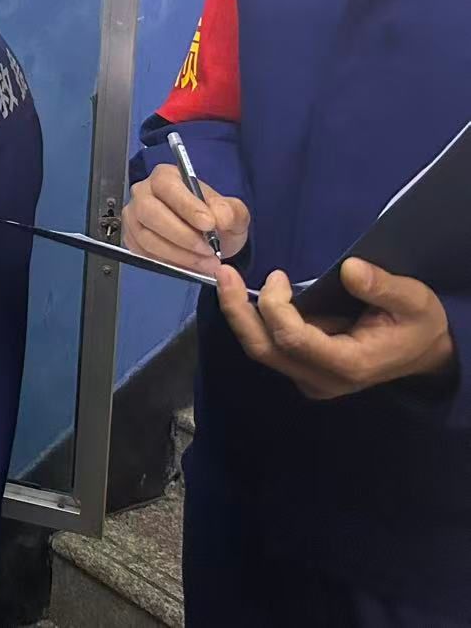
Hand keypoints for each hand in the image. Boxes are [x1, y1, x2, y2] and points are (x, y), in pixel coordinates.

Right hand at [123, 163, 249, 276]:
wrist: (207, 240)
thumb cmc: (214, 219)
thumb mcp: (232, 212)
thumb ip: (230, 211)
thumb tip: (219, 217)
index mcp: (165, 177)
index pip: (168, 186)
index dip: (187, 206)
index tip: (209, 224)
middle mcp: (143, 194)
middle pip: (150, 212)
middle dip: (182, 235)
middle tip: (208, 249)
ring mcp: (134, 218)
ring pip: (147, 237)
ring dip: (179, 254)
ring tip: (206, 262)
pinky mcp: (132, 240)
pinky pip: (145, 254)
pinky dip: (171, 263)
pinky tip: (192, 266)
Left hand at [216, 259, 455, 399]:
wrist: (423, 354)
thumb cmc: (417, 325)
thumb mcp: (414, 301)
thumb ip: (382, 287)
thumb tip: (350, 269)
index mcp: (349, 364)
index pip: (294, 340)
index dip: (276, 307)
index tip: (278, 276)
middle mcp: (321, 379)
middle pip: (264, 349)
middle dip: (237, 311)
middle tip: (223, 273)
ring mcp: (309, 378)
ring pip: (261, 350)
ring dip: (239, 314)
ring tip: (226, 279)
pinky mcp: (302, 369)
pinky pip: (268, 346)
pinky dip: (252, 320)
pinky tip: (242, 294)